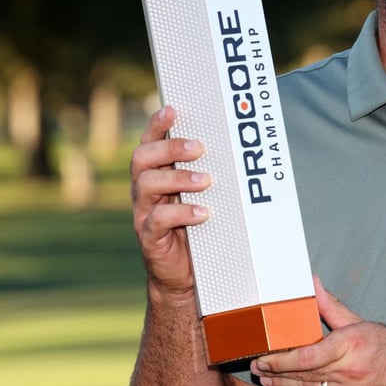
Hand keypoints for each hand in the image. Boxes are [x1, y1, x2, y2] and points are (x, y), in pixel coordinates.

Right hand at [129, 106, 211, 298]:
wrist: (186, 275)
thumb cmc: (199, 229)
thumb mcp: (205, 197)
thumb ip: (210, 173)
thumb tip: (243, 147)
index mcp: (157, 174)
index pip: (149, 142)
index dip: (157, 125)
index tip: (174, 110)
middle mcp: (145, 190)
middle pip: (142, 158)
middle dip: (169, 148)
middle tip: (198, 148)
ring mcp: (144, 213)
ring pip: (147, 185)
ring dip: (178, 178)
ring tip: (206, 181)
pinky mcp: (149, 238)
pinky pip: (157, 220)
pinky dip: (181, 213)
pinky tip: (202, 213)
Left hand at [251, 277, 385, 385]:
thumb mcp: (364, 324)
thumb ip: (332, 307)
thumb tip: (312, 284)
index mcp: (352, 347)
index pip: (305, 356)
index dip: (279, 359)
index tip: (263, 355)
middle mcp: (351, 374)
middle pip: (301, 376)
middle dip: (275, 372)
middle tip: (257, 367)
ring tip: (268, 380)